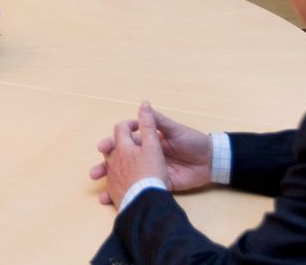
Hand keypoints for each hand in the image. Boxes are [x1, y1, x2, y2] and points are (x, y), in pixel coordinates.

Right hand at [89, 102, 212, 207]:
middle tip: (95, 172)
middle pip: (121, 161)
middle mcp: (145, 156)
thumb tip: (143, 104)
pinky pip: (141, 191)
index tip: (102, 147)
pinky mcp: (158, 184)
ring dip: (112, 183)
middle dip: (106, 166)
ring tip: (101, 190)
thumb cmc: (192, 141)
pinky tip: (115, 201)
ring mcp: (150, 171)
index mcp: (147, 141)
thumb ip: (158, 121)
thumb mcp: (174, 129)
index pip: (124, 141)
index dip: (112, 143)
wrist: (211, 161)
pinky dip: (128, 196)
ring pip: (127, 177)